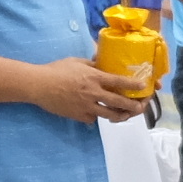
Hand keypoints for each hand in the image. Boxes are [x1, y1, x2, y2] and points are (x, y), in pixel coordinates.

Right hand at [34, 59, 149, 123]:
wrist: (39, 85)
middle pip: (119, 102)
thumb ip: (92, 64)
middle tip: (139, 107)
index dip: (133, 85)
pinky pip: (92, 119)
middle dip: (133, 106)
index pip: (119, 82)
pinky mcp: (78, 115)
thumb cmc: (56, 70)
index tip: (143, 87)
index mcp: (94, 77)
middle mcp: (93, 93)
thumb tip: (102, 62)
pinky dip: (95, 117)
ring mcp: (86, 106)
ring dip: (119, 116)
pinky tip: (95, 115)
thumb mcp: (77, 62)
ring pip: (109, 115)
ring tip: (125, 116)